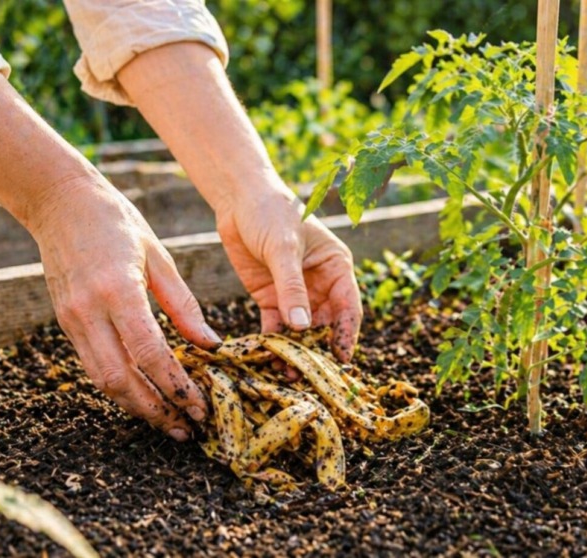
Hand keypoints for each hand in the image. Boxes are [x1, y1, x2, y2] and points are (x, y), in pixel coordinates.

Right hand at [31, 176, 221, 440]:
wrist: (60, 201)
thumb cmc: (117, 221)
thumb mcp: (159, 256)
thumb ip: (183, 305)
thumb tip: (209, 345)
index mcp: (118, 291)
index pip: (148, 354)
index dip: (175, 386)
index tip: (199, 405)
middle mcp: (89, 311)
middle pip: (121, 379)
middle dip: (155, 410)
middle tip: (186, 427)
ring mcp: (71, 319)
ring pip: (102, 380)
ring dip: (136, 406)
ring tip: (168, 420)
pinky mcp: (64, 321)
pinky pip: (92, 364)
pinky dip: (119, 385)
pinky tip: (143, 393)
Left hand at [215, 187, 362, 361]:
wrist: (238, 200)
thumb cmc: (271, 213)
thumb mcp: (283, 248)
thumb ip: (292, 287)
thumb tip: (302, 327)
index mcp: (336, 268)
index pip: (348, 308)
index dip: (346, 334)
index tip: (340, 358)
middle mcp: (320, 285)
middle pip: (325, 326)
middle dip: (319, 351)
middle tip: (311, 376)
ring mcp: (295, 294)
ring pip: (300, 331)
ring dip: (295, 352)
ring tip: (287, 376)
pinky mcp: (270, 298)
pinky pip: (275, 327)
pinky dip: (271, 343)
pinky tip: (266, 360)